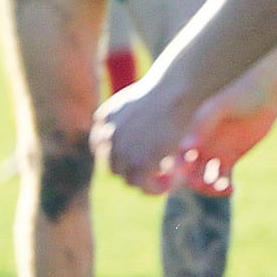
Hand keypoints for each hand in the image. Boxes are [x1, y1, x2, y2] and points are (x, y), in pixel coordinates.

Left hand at [93, 76, 189, 195]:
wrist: (176, 89)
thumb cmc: (167, 88)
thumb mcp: (138, 98)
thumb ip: (129, 116)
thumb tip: (139, 134)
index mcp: (105, 118)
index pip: (100, 147)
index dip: (117, 156)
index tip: (135, 159)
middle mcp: (108, 136)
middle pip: (114, 166)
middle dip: (133, 170)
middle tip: (156, 171)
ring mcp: (122, 151)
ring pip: (128, 179)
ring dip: (146, 181)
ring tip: (168, 178)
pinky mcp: (140, 162)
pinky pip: (144, 186)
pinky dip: (156, 188)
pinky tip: (173, 181)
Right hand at [173, 84, 276, 195]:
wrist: (266, 93)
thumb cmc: (241, 95)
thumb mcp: (221, 107)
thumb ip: (204, 123)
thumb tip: (186, 147)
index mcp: (193, 132)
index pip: (177, 156)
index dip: (177, 168)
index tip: (187, 169)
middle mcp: (201, 144)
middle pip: (189, 172)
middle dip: (192, 181)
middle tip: (204, 182)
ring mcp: (216, 152)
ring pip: (205, 178)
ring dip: (208, 187)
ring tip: (221, 187)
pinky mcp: (232, 157)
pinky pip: (224, 178)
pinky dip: (224, 187)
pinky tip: (231, 189)